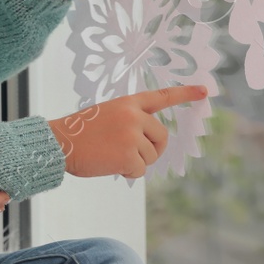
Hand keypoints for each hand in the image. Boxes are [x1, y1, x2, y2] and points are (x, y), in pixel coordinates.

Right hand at [48, 85, 208, 178]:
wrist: (59, 142)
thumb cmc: (80, 133)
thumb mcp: (107, 117)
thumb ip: (130, 123)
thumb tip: (148, 146)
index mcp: (127, 103)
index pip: (161, 96)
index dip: (185, 94)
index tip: (205, 90)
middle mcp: (133, 116)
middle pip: (162, 137)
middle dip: (152, 150)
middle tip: (133, 155)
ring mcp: (132, 134)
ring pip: (150, 156)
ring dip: (135, 162)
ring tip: (111, 156)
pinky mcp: (129, 154)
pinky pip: (140, 170)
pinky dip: (128, 173)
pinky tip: (111, 166)